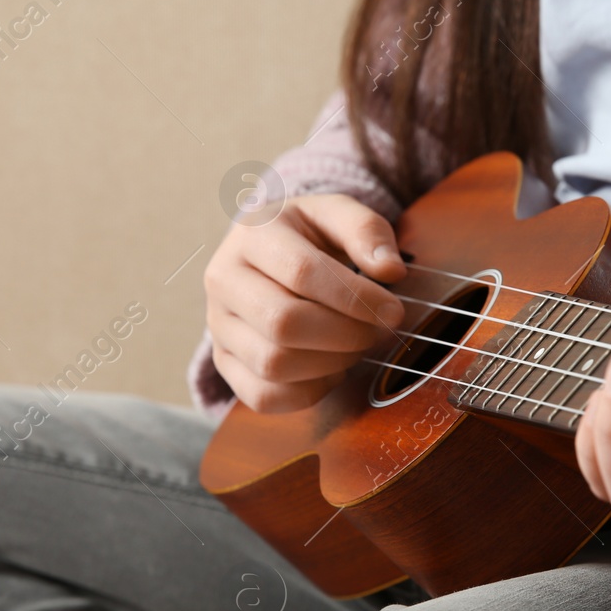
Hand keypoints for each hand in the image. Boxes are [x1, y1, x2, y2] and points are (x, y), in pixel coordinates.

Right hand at [205, 194, 405, 412]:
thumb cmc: (306, 236)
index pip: (302, 272)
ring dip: (330, 364)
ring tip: (353, 347)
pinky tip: (329, 370)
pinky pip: (262, 395)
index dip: (355, 298)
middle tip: (374, 331)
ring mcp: (218, 325)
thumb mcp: (336, 214)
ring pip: (272, 364)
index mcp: (252, 233)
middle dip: (345, 335)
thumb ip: (366, 231)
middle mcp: (224, 279)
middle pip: (283, 323)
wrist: (265, 253)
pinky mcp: (224, 361)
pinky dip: (307, 393)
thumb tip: (390, 271)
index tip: (392, 311)